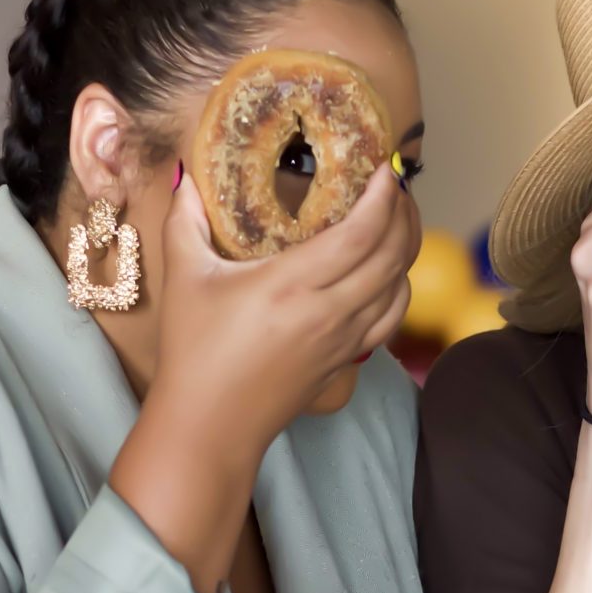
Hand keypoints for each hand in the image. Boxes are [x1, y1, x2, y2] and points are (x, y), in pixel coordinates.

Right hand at [149, 161, 417, 465]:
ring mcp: (343, 340)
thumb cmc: (194, 352)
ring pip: (400, 286)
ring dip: (407, 248)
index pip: (361, 234)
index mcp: (291, 285)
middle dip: (404, 212)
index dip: (384, 197)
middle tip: (396, 184)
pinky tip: (388, 271)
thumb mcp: (184, 278)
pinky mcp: (346, 359)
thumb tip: (188, 176)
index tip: (387, 167)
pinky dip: (399, 287)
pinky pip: (391, 317)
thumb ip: (186, 220)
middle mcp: (328, 312)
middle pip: (393, 255)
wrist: (211, 425)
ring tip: (397, 219)